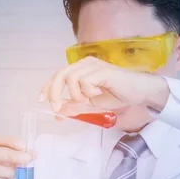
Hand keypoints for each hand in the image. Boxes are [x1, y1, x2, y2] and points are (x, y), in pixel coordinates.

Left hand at [39, 57, 169, 112]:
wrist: (139, 92)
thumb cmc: (117, 94)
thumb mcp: (91, 104)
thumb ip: (75, 106)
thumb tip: (58, 114)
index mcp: (81, 69)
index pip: (58, 75)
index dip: (48, 86)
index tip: (41, 99)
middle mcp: (85, 64)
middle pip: (61, 74)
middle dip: (55, 92)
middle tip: (57, 107)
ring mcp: (93, 65)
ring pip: (71, 78)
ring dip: (76, 93)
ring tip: (88, 98)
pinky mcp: (102, 70)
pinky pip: (85, 81)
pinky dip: (88, 91)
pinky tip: (99, 92)